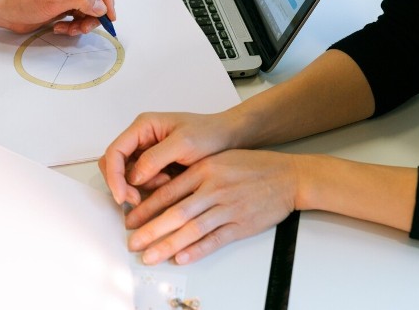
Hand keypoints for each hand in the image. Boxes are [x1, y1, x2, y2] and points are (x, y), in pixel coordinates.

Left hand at [0, 0, 116, 34]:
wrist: (6, 10)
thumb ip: (81, 0)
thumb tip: (102, 6)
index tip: (107, 15)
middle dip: (95, 15)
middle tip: (85, 27)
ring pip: (94, 11)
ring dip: (84, 24)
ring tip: (70, 29)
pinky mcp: (68, 7)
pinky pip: (83, 19)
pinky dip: (75, 27)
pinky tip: (61, 28)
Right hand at [98, 111, 241, 208]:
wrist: (228, 138)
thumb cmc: (209, 134)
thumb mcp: (184, 143)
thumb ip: (155, 158)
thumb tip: (133, 177)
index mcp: (143, 126)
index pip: (115, 151)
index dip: (114, 175)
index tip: (122, 196)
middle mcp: (140, 138)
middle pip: (114, 165)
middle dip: (122, 184)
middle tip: (137, 200)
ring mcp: (146, 152)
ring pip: (127, 176)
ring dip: (140, 186)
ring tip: (166, 183)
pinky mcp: (155, 165)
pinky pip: (141, 181)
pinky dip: (150, 188)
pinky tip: (169, 183)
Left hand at [123, 149, 298, 265]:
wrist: (288, 176)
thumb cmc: (251, 166)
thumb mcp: (217, 159)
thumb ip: (191, 174)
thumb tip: (162, 191)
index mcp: (204, 170)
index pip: (168, 192)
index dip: (146, 208)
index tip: (130, 219)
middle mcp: (214, 188)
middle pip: (175, 213)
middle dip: (150, 230)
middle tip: (133, 242)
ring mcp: (228, 208)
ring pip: (192, 230)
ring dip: (168, 245)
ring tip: (150, 256)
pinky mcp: (242, 225)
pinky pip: (215, 240)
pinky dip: (197, 250)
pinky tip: (182, 258)